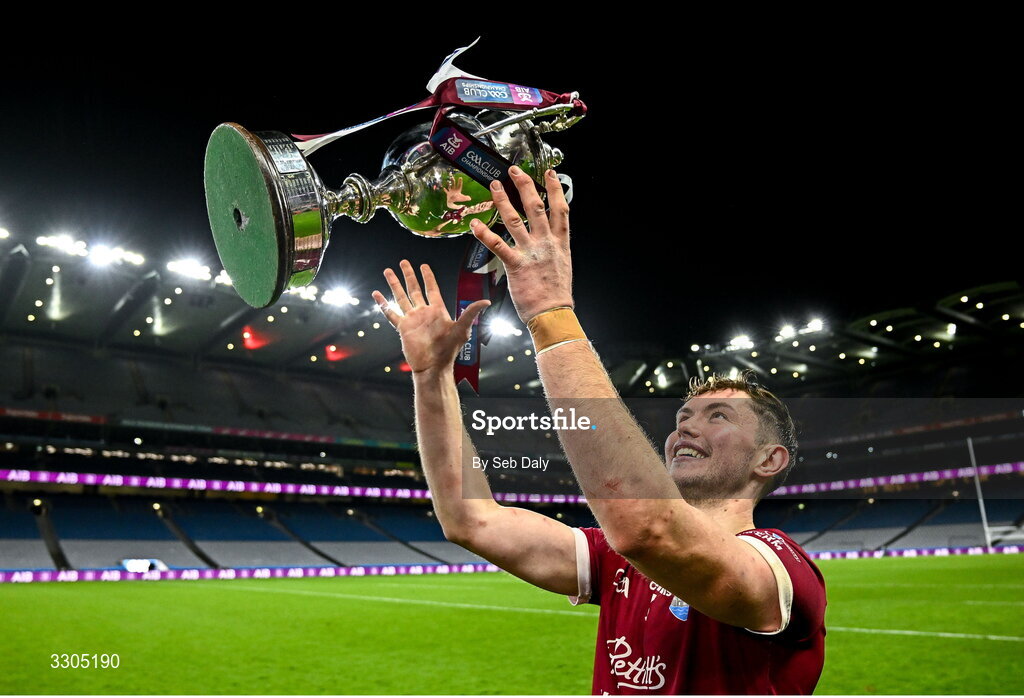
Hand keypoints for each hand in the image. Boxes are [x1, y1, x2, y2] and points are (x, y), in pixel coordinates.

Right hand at [372, 260, 489, 375]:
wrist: (433, 366)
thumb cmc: (449, 350)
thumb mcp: (462, 329)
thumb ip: (471, 313)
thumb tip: (486, 301)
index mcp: (437, 310)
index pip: (432, 288)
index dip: (428, 277)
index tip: (424, 265)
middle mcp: (423, 312)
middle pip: (414, 288)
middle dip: (409, 275)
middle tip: (404, 262)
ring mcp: (412, 319)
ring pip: (401, 297)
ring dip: (394, 284)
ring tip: (388, 271)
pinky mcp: (402, 328)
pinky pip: (391, 313)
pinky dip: (383, 303)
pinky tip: (377, 294)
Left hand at [469, 167, 572, 321]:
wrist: (553, 314)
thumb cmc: (556, 295)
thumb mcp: (562, 266)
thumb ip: (553, 251)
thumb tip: (549, 243)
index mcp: (559, 243)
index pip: (560, 209)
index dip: (554, 189)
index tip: (550, 173)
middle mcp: (546, 243)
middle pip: (535, 207)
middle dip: (525, 186)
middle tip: (515, 171)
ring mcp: (530, 252)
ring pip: (515, 220)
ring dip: (503, 201)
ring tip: (494, 186)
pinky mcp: (515, 265)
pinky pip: (497, 245)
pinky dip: (484, 233)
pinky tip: (475, 223)